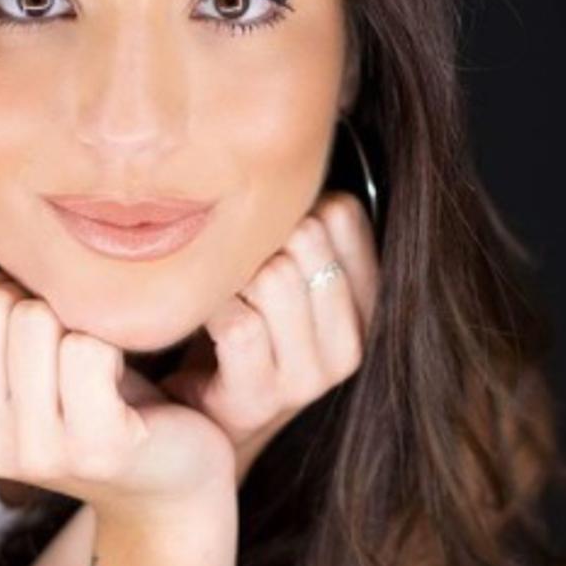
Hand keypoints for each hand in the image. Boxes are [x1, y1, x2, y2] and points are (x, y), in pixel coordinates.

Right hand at [0, 242, 236, 525]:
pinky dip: (111, 342)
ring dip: (75, 321)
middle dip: (35, 299)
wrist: (169, 476)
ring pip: (34, 318)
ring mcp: (35, 453)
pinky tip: (120, 377)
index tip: (27, 313)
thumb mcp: (24, 354)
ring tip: (93, 360)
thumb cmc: (92, 398)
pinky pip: (87, 346)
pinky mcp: (96, 448)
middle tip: (69, 337)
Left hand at [155, 190, 379, 484]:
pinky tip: (197, 317)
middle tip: (229, 264)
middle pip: (306, 238)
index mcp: (367, 304)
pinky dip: (207, 308)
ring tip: (214, 292)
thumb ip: (301, 226)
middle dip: (255, 239)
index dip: (290, 209)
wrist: (202, 420)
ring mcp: (309, 377)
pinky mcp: (261, 398)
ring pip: (274, 276)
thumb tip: (295, 146)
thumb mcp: (284, 276)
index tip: (260, 232)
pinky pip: (237, 322)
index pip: (344, 213)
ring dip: (229, 274)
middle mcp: (352, 343)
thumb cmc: (239, 326)